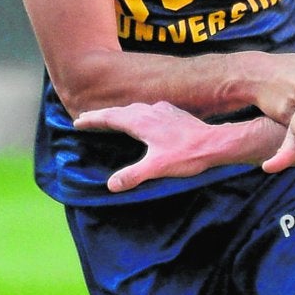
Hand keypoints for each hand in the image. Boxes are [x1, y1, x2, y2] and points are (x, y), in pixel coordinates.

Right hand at [74, 101, 224, 192]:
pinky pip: (147, 110)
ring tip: (109, 119)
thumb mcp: (157, 167)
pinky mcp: (173, 113)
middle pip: (120, 111)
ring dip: (118, 113)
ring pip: (134, 108)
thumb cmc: (187, 154)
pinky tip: (141, 118)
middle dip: (102, 115)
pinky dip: (135, 113)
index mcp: (142, 121)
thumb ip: (133, 175)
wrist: (215, 142)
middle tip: (85, 119)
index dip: (93, 120)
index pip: (111, 118)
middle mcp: (150, 111)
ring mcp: (163, 110)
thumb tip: (111, 185)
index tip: (78, 122)